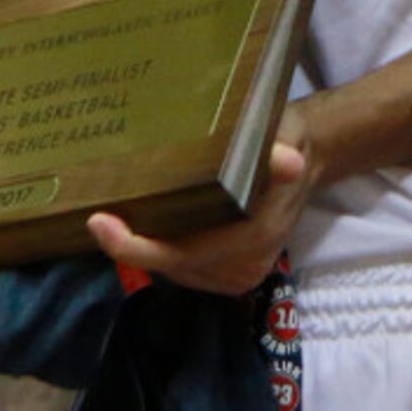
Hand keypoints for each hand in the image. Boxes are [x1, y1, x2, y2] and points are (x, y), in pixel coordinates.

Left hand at [89, 105, 319, 296]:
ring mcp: (243, 275)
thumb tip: (289, 163)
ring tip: (126, 217)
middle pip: (172, 265)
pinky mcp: (237, 277)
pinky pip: (188, 271)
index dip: (136, 247)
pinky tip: (159, 226)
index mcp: (257, 234)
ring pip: (177, 271)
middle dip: (135, 245)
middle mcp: (248, 264)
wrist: (311, 157)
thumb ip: (278, 151)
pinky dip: (168, 253)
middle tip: (102, 214)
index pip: (183, 254)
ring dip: (150, 249)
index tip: (100, 223)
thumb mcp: (281, 132)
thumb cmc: (285, 138)